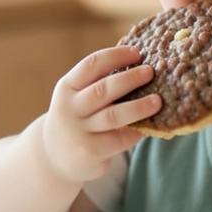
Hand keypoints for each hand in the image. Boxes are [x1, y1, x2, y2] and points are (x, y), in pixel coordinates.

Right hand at [41, 45, 160, 183]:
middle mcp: (69, 108)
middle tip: (150, 72)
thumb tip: (140, 65)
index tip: (137, 52)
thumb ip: (99, 84)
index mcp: (67, 87)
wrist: (54, 158)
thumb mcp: (77, 98)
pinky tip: (149, 126)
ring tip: (157, 101)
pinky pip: (119, 139)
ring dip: (139, 106)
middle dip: (130, 79)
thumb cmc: (77, 119)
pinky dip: (136, 131)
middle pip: (103, 89)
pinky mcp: (90, 152)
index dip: (115, 56)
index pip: (91, 65)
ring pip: (113, 116)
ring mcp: (78, 131)